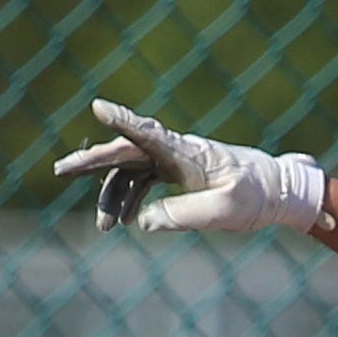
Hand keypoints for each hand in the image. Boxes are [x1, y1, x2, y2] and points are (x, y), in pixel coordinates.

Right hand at [51, 100, 327, 235]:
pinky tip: (124, 221)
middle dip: (92, 160)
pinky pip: (142, 179)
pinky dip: (129, 198)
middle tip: (59, 170)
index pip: (149, 133)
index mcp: (188, 154)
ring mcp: (175, 160)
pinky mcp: (177, 171)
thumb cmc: (256, 198)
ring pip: (131, 170)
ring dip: (112, 196)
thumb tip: (144, 221)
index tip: (99, 107)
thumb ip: (184, 214)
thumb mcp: (225, 212)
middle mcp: (177, 150)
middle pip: (126, 150)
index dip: (123, 121)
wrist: (278, 191)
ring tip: (104, 228)